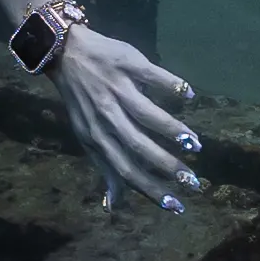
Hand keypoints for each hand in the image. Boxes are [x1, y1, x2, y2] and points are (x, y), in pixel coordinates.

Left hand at [38, 19, 204, 209]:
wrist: (65, 53)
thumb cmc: (82, 101)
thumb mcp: (87, 137)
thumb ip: (104, 168)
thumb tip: (113, 207)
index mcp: (97, 136)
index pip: (125, 169)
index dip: (150, 188)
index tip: (176, 205)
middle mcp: (106, 115)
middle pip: (138, 145)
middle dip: (167, 165)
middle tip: (193, 180)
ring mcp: (117, 88)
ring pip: (146, 113)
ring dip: (172, 130)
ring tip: (194, 144)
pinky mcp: (127, 63)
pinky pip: (152, 75)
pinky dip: (171, 85)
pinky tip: (189, 95)